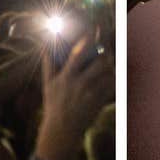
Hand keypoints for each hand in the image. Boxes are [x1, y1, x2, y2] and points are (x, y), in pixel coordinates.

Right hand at [34, 38, 113, 159]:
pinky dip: (114, 78)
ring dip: (111, 65)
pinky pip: (112, 86)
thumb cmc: (54, 105)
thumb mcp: (48, 84)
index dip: (88, 39)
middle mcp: (79, 84)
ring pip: (109, 73)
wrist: (62, 131)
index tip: (95, 28)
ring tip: (109, 61)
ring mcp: (91, 94)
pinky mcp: (99, 102)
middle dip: (106, 52)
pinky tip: (112, 75)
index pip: (78, 54)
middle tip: (106, 48)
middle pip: (100, 62)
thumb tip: (45, 44)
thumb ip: (48, 63)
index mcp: (66, 77)